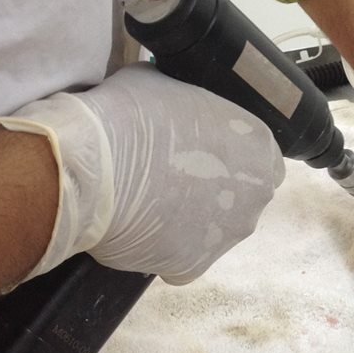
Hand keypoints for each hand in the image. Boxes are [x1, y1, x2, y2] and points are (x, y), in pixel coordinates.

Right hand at [11, 64, 283, 282]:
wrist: (93, 165)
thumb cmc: (133, 114)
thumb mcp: (166, 84)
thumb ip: (186, 103)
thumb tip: (171, 106)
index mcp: (258, 146)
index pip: (260, 156)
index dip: (231, 155)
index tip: (204, 151)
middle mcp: (255, 197)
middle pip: (243, 197)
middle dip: (216, 189)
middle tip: (175, 174)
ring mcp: (226, 237)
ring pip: (214, 230)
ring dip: (191, 219)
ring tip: (149, 200)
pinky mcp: (191, 268)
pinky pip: (182, 258)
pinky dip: (163, 246)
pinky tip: (137, 226)